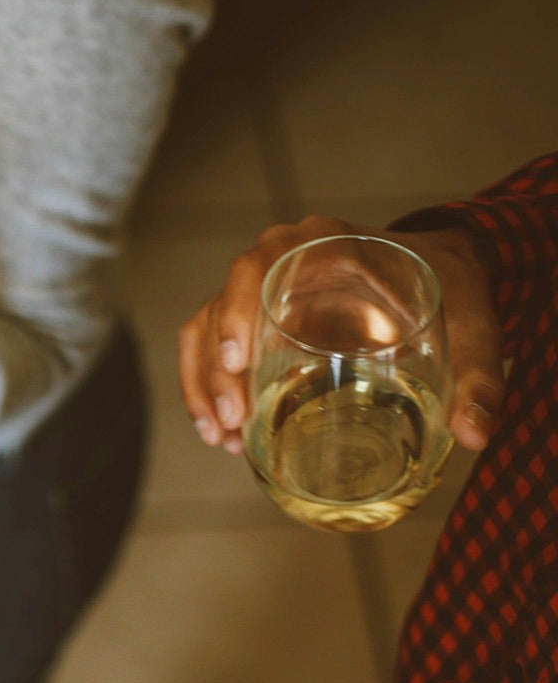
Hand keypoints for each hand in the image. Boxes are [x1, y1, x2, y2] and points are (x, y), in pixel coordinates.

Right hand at [178, 215, 501, 453]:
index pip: (260, 265)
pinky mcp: (256, 319)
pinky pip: (209, 346)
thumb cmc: (449, 287)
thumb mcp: (474, 322)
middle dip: (215, 367)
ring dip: (202, 384)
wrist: (439, 274)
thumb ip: (480, 374)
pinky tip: (220, 433)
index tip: (237, 360)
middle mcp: (281, 260)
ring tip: (220, 437)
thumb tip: (475, 434)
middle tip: (235, 419)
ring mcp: (263, 290)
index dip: (238, 310)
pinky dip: (205, 388)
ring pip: (205, 328)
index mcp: (325, 245)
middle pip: (221, 303)